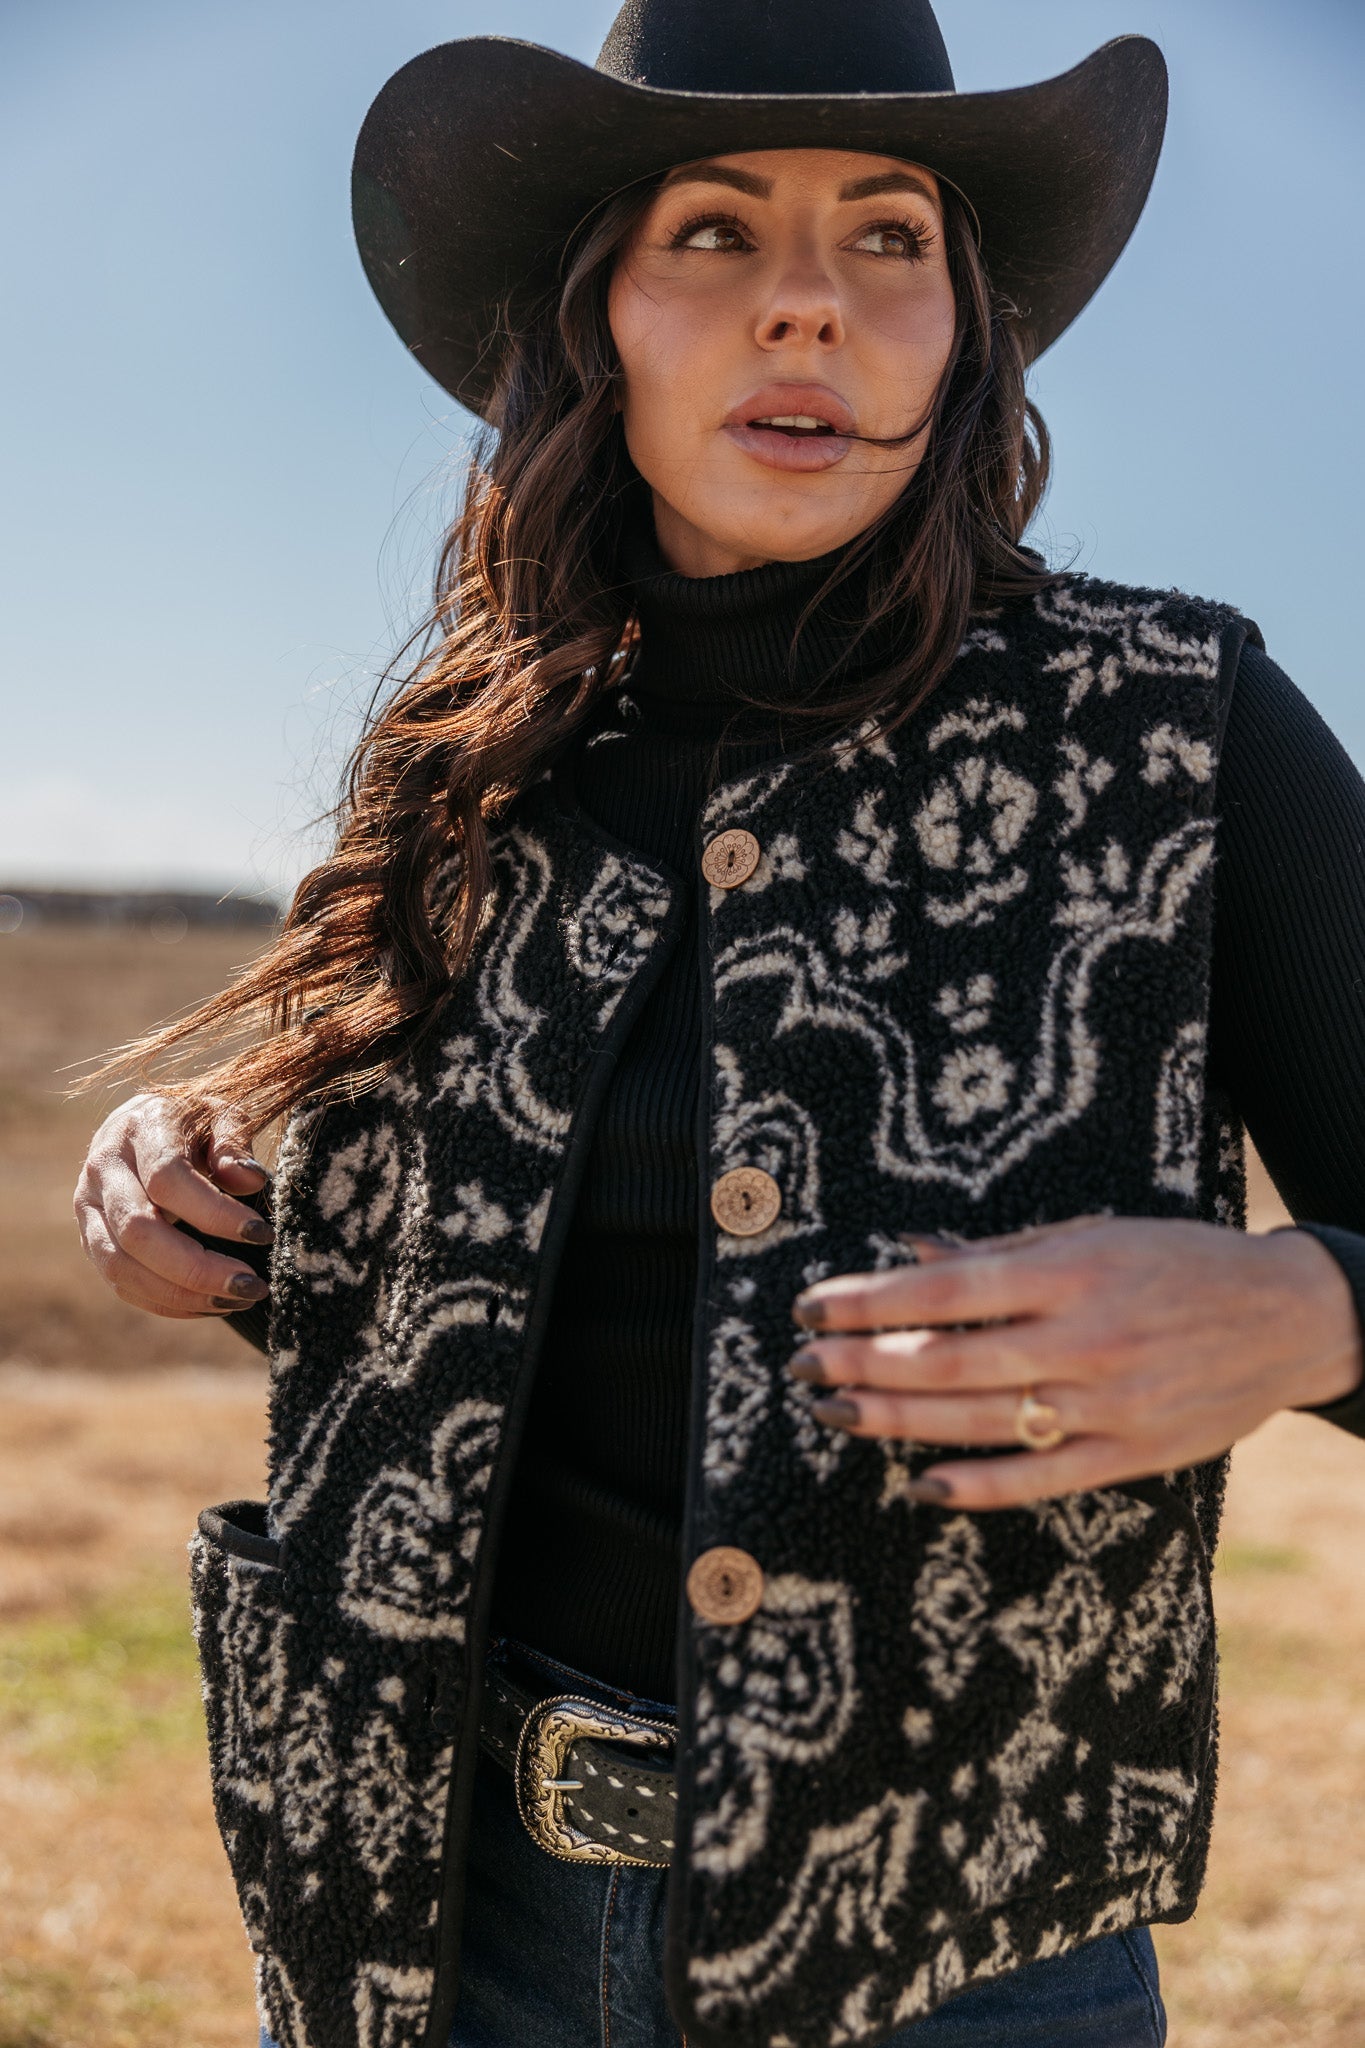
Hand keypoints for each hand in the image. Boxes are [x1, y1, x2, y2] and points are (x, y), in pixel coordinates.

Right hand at [74, 1093, 272, 1319]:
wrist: (144, 1124)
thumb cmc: (194, 1121)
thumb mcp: (221, 1115)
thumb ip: (234, 1144)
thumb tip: (249, 1183)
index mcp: (139, 1128)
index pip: (167, 1179)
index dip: (214, 1213)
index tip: (263, 1233)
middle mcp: (102, 1168)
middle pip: (137, 1231)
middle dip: (197, 1268)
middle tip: (252, 1285)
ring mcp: (89, 1206)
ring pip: (121, 1265)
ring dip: (181, 1294)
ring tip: (237, 1300)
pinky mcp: (90, 1238)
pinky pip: (119, 1282)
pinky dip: (165, 1302)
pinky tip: (209, 1304)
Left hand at [788, 1215, 1363, 1509]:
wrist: (1289, 1318)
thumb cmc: (1177, 1262)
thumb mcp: (1093, 1234)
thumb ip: (1000, 1254)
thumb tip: (910, 1254)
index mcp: (1072, 1271)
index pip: (943, 1292)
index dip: (867, 1302)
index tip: (810, 1306)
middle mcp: (1084, 1339)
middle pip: (946, 1361)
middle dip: (859, 1365)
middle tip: (801, 1367)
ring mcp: (1107, 1405)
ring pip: (977, 1422)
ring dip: (893, 1421)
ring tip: (833, 1413)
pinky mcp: (1129, 1456)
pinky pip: (1037, 1481)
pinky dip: (974, 1486)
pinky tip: (918, 1483)